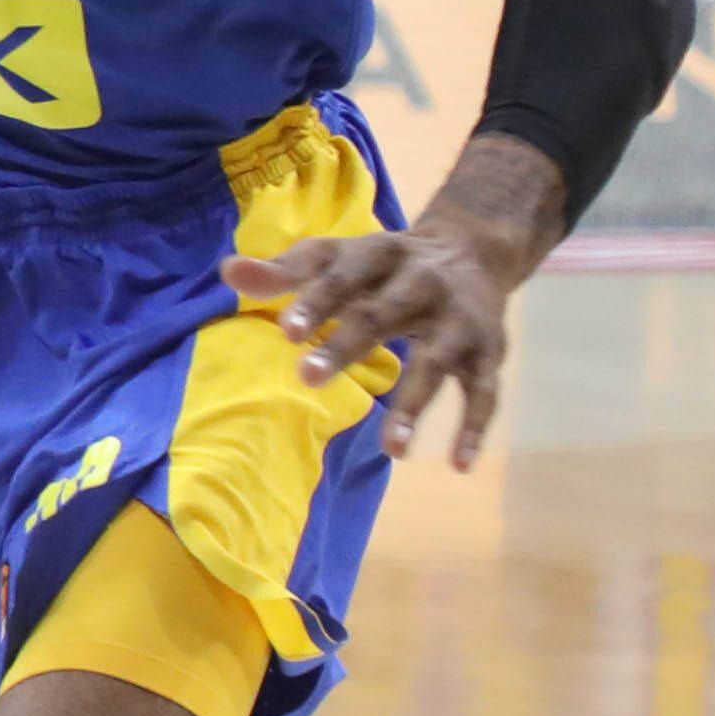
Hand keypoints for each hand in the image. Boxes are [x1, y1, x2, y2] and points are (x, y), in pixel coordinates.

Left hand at [223, 214, 517, 469]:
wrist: (473, 250)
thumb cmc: (383, 265)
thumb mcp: (339, 258)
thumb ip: (285, 271)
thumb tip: (228, 271)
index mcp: (379, 255)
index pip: (343, 274)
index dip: (317, 300)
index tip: (286, 331)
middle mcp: (422, 282)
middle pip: (382, 314)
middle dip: (347, 345)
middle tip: (307, 378)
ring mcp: (458, 320)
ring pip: (437, 362)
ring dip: (416, 404)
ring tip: (393, 450)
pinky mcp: (486, 351)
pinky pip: (484, 391)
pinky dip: (475, 427)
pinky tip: (460, 465)